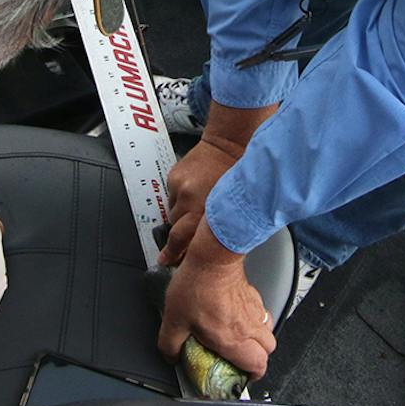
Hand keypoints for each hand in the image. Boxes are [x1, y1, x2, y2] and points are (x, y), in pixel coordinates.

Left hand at [156, 218, 274, 378]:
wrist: (212, 255)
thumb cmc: (198, 285)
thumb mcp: (174, 320)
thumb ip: (170, 343)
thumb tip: (170, 355)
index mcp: (233, 339)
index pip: (258, 366)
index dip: (253, 375)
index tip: (243, 376)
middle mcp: (249, 326)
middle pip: (268, 350)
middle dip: (258, 357)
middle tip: (242, 357)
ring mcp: (253, 308)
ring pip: (267, 329)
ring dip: (258, 336)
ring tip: (241, 336)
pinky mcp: (251, 292)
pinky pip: (260, 311)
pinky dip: (253, 317)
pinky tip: (236, 312)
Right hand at [158, 139, 238, 265]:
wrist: (229, 144)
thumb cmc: (238, 177)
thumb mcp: (233, 209)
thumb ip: (217, 228)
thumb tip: (206, 244)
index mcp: (207, 212)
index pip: (182, 240)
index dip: (173, 253)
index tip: (166, 261)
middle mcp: (191, 201)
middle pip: (174, 229)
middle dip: (178, 236)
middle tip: (183, 237)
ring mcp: (180, 189)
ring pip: (172, 212)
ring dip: (181, 213)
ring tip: (197, 204)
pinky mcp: (173, 178)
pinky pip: (172, 196)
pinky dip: (180, 197)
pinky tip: (194, 189)